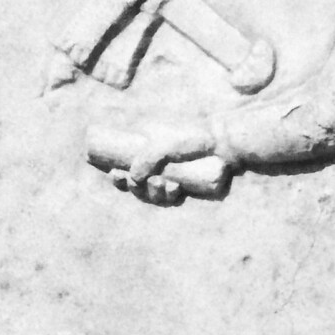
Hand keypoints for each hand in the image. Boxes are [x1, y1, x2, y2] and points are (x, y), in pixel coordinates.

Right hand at [86, 118, 215, 202]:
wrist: (219, 140)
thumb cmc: (190, 136)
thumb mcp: (164, 142)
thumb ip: (147, 158)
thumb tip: (133, 178)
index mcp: (146, 157)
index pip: (124, 170)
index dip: (117, 177)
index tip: (115, 173)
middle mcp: (156, 170)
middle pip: (137, 188)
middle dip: (134, 188)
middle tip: (136, 182)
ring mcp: (170, 180)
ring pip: (153, 196)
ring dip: (153, 192)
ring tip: (161, 183)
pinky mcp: (184, 188)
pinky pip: (171, 198)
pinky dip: (170, 195)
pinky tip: (174, 187)